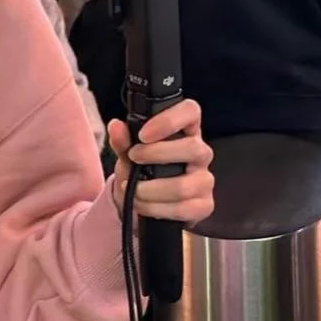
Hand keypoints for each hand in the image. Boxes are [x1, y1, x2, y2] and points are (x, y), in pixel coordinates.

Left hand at [109, 99, 213, 226]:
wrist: (146, 200)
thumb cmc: (143, 166)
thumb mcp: (129, 152)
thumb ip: (122, 140)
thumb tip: (115, 126)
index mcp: (186, 130)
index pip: (191, 111)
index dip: (170, 120)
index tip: (143, 134)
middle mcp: (200, 152)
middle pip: (192, 148)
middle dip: (156, 154)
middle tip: (133, 158)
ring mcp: (205, 179)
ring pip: (184, 185)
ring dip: (152, 189)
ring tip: (133, 189)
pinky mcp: (204, 205)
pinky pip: (184, 209)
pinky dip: (156, 209)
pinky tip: (143, 204)